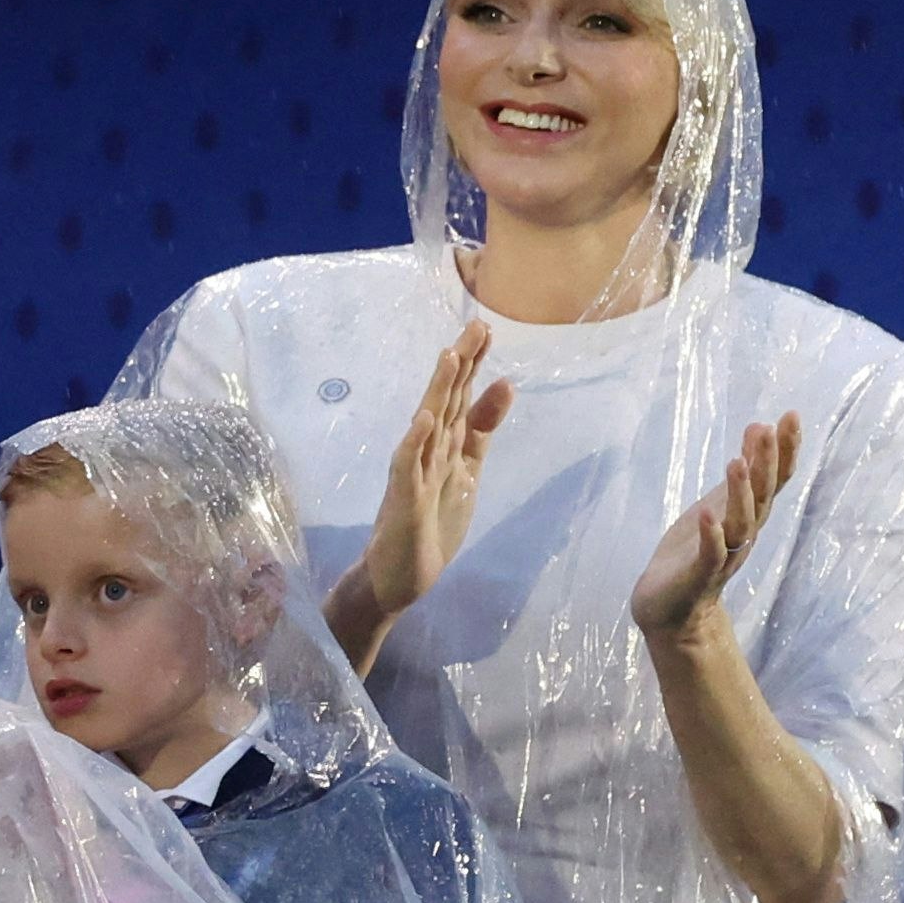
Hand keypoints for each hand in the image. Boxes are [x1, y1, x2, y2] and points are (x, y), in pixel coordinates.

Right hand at [335, 323, 511, 648]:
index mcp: (442, 446)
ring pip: (426, 427)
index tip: (484, 327)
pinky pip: (407, 468)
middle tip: (476, 325)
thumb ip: (480, 430)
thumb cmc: (428, 524)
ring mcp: (412, 475)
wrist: (397, 577)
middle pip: (445, 402)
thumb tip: (505, 385)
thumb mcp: (466, 471)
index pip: (459, 397)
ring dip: (437, 393)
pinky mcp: (402, 501)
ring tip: (449, 358)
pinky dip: (413, 443)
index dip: (472, 364)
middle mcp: (425, 452)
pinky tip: (423, 420)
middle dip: (460, 365)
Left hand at [633, 414, 801, 639]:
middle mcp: (743, 535)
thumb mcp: (719, 504)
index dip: (784, 449)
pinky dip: (711, 537)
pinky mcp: (698, 576)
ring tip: (737, 462)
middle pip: (763, 497)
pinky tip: (708, 515)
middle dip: (766, 464)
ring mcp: (723, 556)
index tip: (791, 416)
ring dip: (740, 494)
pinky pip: (710, 556)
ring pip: (739, 523)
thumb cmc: (695, 551)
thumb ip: (743, 473)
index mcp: (748, 515)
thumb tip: (760, 428)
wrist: (671, 609)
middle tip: (766, 429)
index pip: (775, 479)